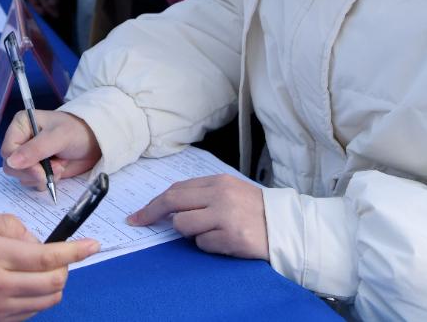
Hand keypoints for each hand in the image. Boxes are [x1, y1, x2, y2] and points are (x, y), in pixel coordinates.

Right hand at [0, 214, 98, 321]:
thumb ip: (9, 226)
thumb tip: (37, 241)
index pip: (47, 257)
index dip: (76, 251)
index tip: (93, 245)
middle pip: (54, 284)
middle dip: (66, 269)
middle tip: (58, 257)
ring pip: (46, 302)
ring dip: (52, 285)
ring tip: (38, 270)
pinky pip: (30, 314)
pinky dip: (36, 299)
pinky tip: (23, 285)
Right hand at [1, 110, 99, 189]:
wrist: (94, 143)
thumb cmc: (77, 132)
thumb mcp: (58, 137)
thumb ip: (36, 149)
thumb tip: (11, 162)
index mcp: (21, 125)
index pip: (7, 150)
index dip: (21, 164)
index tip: (40, 170)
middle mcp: (21, 140)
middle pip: (12, 166)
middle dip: (34, 172)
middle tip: (55, 168)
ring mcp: (28, 156)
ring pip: (22, 176)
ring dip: (42, 177)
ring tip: (60, 166)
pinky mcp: (37, 169)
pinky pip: (32, 182)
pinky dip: (46, 181)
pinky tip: (59, 171)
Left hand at [127, 174, 268, 260]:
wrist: (287, 227)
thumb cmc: (256, 211)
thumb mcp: (230, 192)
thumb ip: (203, 195)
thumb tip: (170, 205)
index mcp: (218, 182)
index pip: (176, 189)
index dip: (154, 202)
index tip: (139, 214)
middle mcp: (220, 196)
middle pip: (172, 202)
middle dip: (151, 214)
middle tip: (138, 222)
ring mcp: (225, 216)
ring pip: (183, 225)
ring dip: (189, 233)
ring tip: (209, 232)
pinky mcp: (231, 238)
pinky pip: (202, 244)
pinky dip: (208, 245)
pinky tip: (224, 242)